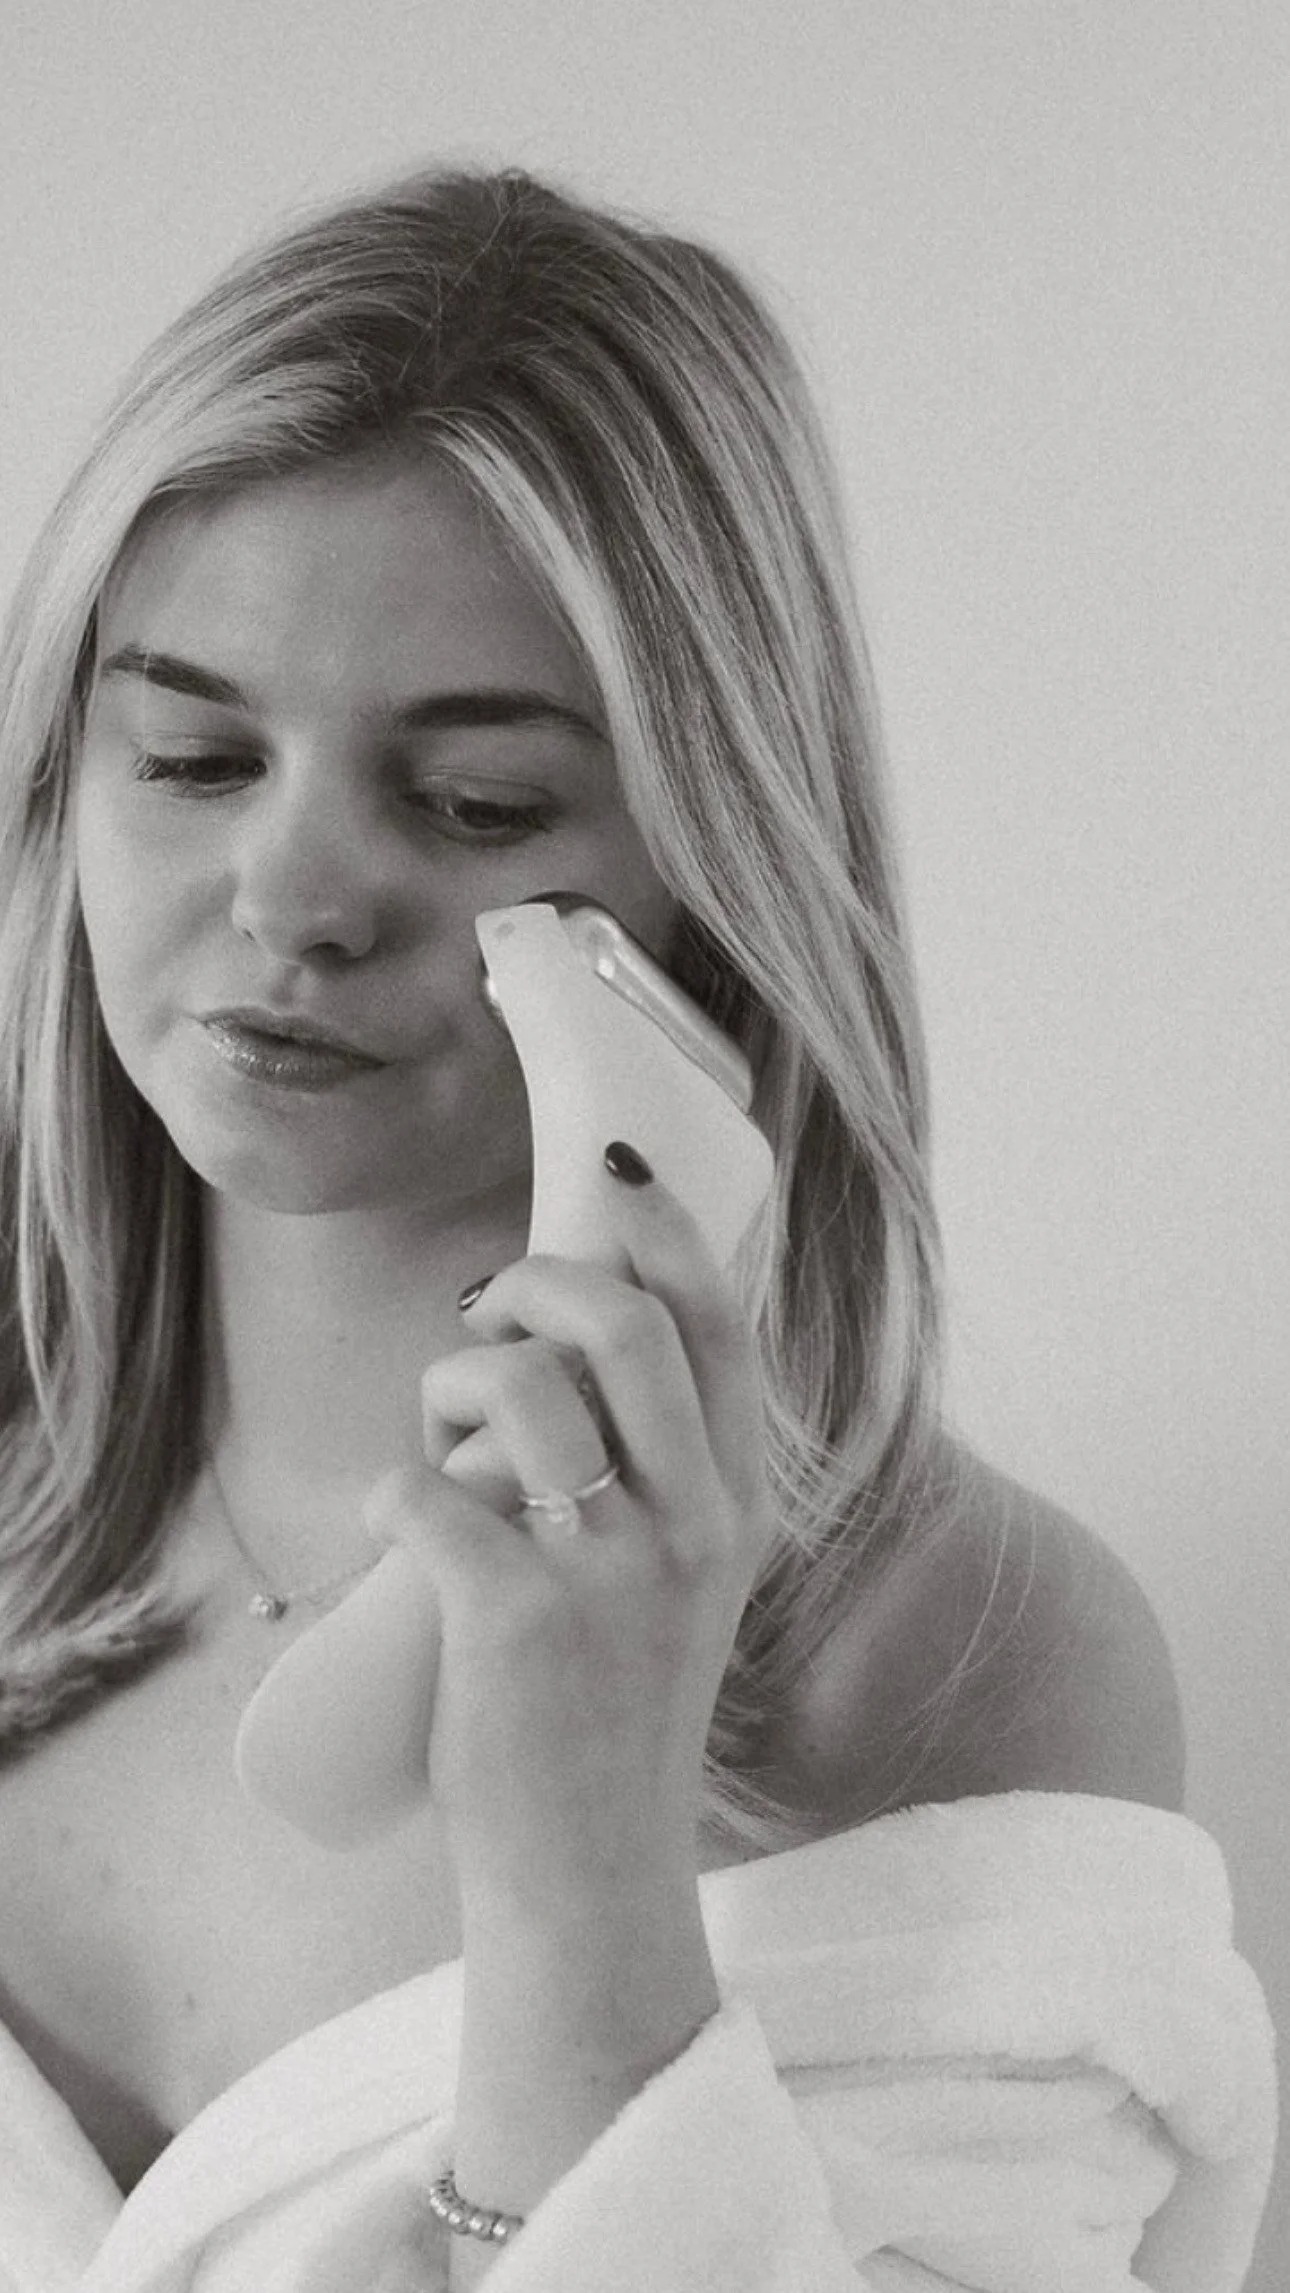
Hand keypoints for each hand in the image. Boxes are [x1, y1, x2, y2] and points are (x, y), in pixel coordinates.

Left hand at [364, 1147, 773, 1906]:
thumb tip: (562, 1330)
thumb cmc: (613, 1706)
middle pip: (625, 1324)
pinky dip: (389, 1485)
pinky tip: (396, 1522)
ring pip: (520, 1387)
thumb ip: (660, 1469)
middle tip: (489, 1300)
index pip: (719, 1327)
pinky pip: (423, 1488)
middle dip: (537, 1277)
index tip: (615, 1178)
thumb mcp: (679, 1577)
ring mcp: (611, 1573)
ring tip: (440, 1441)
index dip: (665, 1232)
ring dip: (451, 1384)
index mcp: (737, 1504)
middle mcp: (694, 1526)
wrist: (592, 1870)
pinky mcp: (517, 1620)